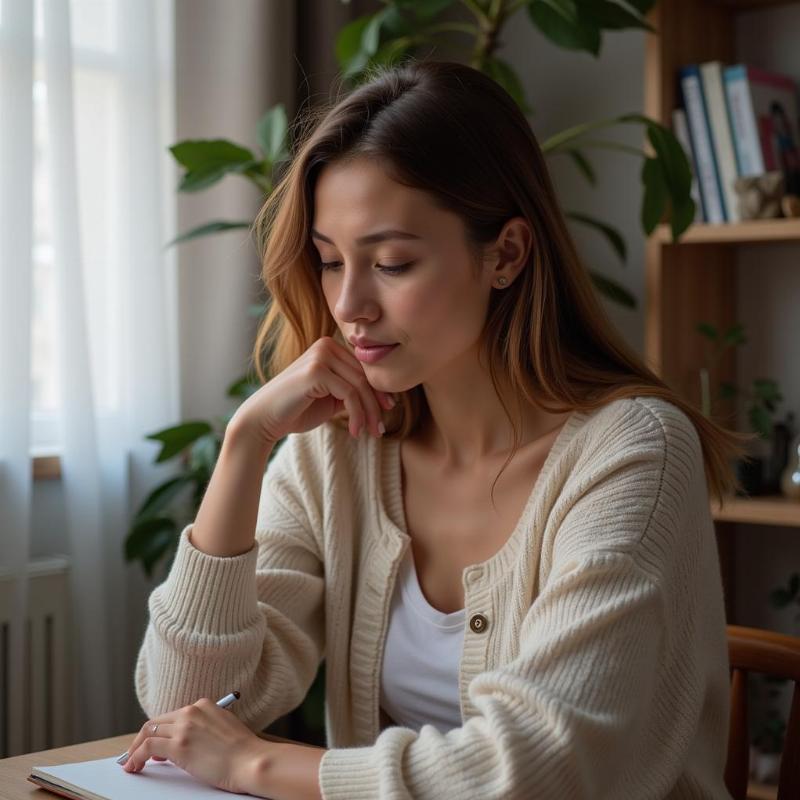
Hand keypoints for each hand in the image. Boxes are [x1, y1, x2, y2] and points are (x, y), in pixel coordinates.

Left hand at [121, 698, 268, 794]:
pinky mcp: (178, 745)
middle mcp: (192, 711)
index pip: (172, 716)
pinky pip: (147, 747)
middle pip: (156, 722)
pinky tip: (134, 766)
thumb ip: (203, 727)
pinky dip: (135, 756)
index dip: (159, 731)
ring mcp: (184, 727)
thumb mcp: (222, 727)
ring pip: (148, 732)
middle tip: (135, 753)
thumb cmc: (243, 751)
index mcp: (203, 705)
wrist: (251, 760)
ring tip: (131, 762)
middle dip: (142, 738)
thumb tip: (186, 740)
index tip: (153, 744)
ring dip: (136, 748)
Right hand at [231, 335, 395, 443]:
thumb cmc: (296, 411)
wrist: (263, 420)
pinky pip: (349, 394)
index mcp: (329, 347)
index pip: (364, 369)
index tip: (387, 413)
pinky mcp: (316, 370)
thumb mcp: (331, 398)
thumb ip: (352, 392)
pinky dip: (357, 415)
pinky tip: (355, 431)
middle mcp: (326, 345)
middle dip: (377, 406)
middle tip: (380, 430)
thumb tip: (385, 397)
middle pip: (365, 377)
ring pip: (360, 386)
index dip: (379, 392)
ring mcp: (320, 355)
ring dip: (369, 414)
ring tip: (372, 433)